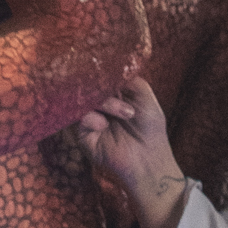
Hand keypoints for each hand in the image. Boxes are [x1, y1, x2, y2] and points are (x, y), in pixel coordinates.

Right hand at [76, 78, 190, 227]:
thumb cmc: (151, 130)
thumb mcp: (145, 96)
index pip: (99, 75)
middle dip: (102, 85)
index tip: (104, 65)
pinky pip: (77, 118)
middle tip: (118, 91)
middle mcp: (98, 104)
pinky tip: (103, 125)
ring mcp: (89, 118)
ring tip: (125, 114)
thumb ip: (129, 77)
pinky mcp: (82, 135)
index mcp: (113, 94)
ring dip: (104, 102)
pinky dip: (90, 117)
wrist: (148, 161)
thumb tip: (109, 65)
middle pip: (87, 84)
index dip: (100, 70)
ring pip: (82, 99)